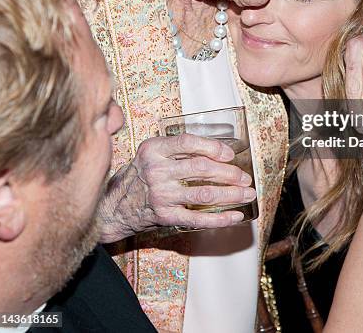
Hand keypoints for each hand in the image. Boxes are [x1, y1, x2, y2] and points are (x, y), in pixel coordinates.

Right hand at [97, 134, 255, 242]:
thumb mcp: (152, 153)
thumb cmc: (140, 174)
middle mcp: (156, 171)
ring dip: (231, 195)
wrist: (114, 206)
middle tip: (245, 177)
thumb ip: (178, 148)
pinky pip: (198, 218)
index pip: (188, 142)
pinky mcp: (165, 216)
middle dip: (229, 173)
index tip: (229, 154)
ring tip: (247, 194)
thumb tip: (219, 150)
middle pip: (201, 169)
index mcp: (154, 150)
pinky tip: (235, 216)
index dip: (213, 147)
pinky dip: (220, 218)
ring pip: (204, 194)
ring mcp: (161, 195)